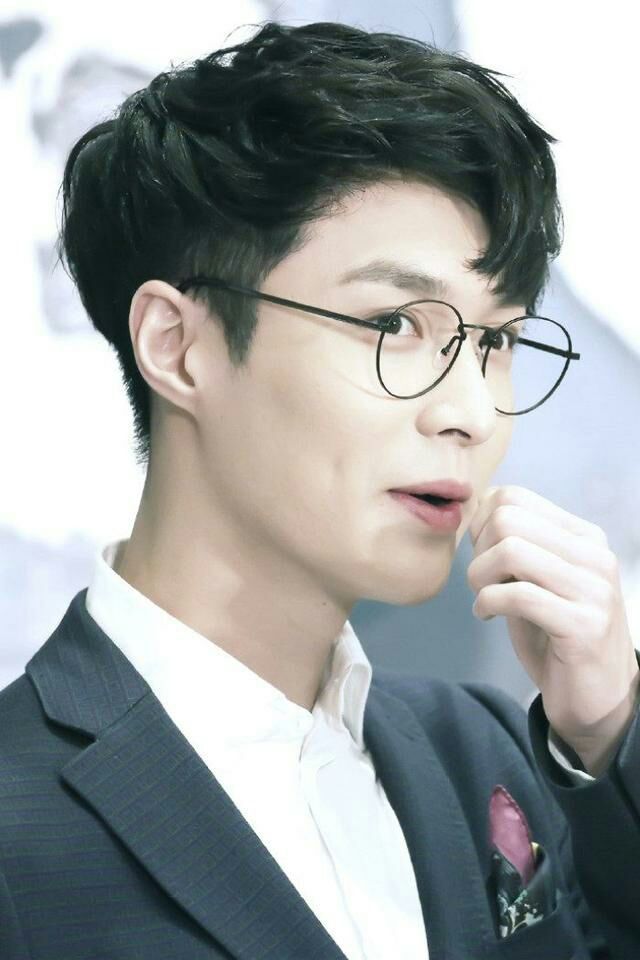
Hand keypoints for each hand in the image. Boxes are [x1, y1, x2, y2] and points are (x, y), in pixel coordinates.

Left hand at [467, 485, 638, 776]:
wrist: (598, 699)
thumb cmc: (557, 635)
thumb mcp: (537, 580)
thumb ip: (516, 545)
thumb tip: (475, 513)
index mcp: (583, 536)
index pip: (514, 496)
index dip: (480, 525)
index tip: (481, 557)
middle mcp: (594, 555)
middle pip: (507, 519)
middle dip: (478, 551)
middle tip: (482, 582)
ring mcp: (593, 590)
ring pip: (511, 550)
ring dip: (480, 577)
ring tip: (484, 599)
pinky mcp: (583, 626)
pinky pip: (518, 595)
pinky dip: (487, 603)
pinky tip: (487, 617)